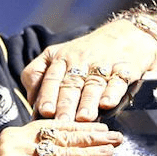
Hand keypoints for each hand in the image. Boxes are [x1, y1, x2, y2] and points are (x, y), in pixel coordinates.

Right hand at [0, 119, 121, 155]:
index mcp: (15, 136)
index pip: (53, 126)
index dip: (80, 126)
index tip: (103, 128)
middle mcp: (14, 139)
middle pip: (60, 135)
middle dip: (91, 136)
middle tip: (115, 137)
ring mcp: (13, 154)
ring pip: (58, 150)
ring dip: (88, 150)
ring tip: (110, 150)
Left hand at [21, 21, 156, 120]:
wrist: (126, 35)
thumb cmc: (85, 52)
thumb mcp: (56, 55)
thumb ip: (38, 75)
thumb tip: (30, 101)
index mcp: (61, 59)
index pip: (51, 78)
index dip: (47, 94)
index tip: (44, 111)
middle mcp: (80, 62)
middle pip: (71, 84)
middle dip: (66, 104)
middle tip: (62, 121)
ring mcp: (103, 65)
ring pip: (93, 85)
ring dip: (88, 102)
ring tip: (84, 118)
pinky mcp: (125, 69)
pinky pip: (118, 81)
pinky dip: (113, 92)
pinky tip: (107, 104)